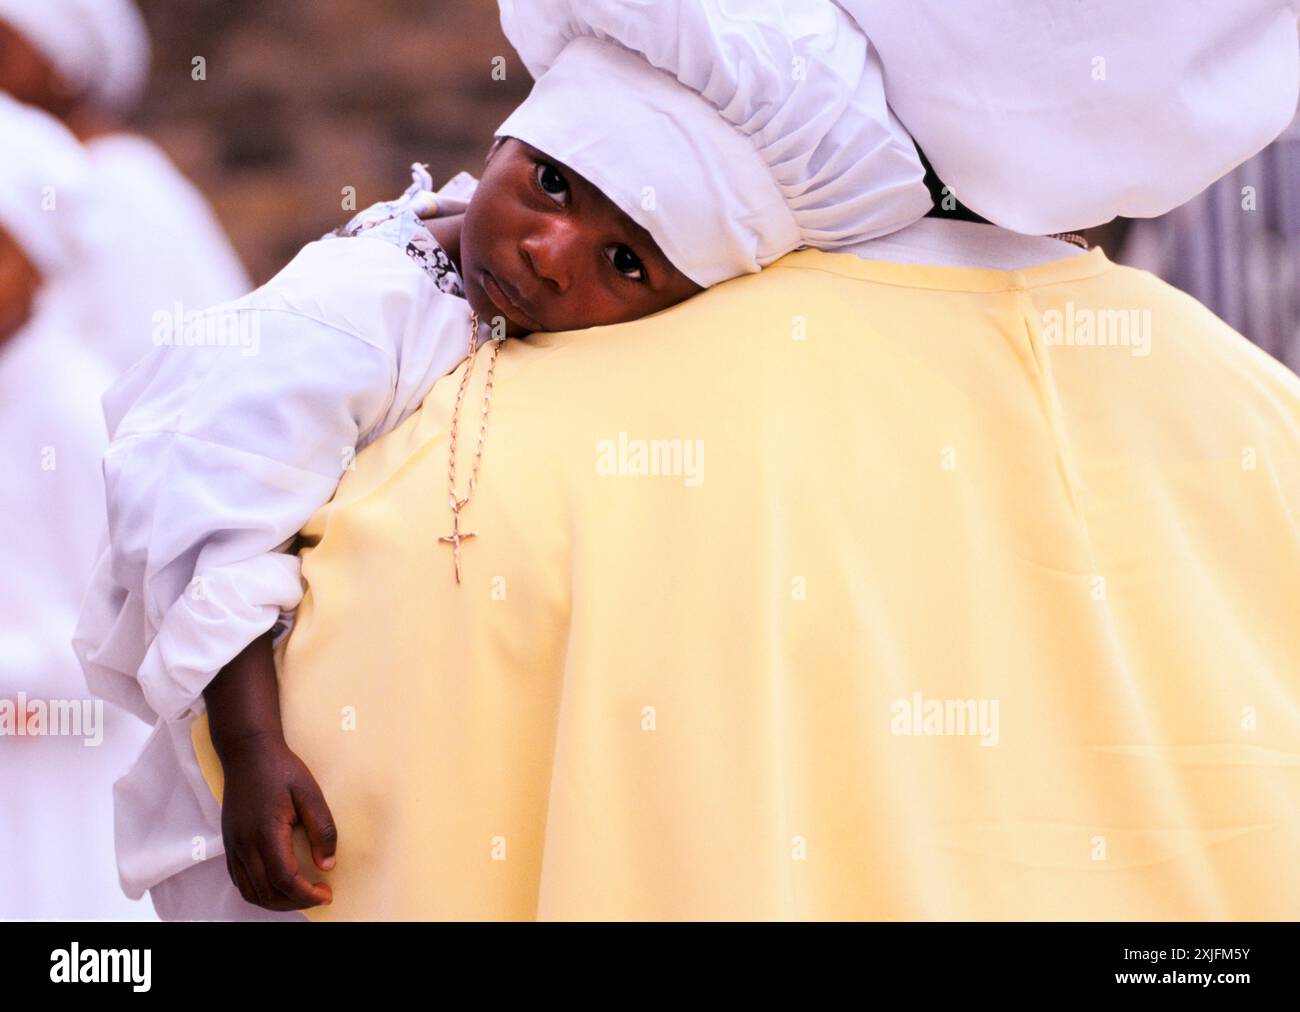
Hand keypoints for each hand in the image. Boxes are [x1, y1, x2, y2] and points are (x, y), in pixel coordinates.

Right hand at [217, 731, 336, 910]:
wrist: (247, 752)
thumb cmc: (280, 769)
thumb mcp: (310, 793)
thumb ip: (322, 829)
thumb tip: (327, 864)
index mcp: (266, 832)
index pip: (284, 879)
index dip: (306, 894)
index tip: (326, 893)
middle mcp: (244, 844)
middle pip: (266, 892)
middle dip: (294, 902)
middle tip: (318, 895)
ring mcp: (233, 845)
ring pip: (250, 891)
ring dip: (276, 901)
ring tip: (301, 894)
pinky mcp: (229, 843)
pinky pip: (240, 880)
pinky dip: (259, 891)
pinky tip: (278, 885)